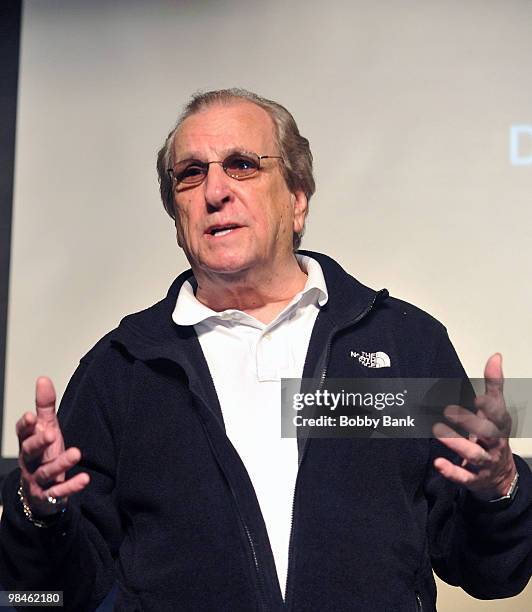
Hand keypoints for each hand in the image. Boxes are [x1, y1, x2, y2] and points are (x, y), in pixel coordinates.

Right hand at [16, 376, 89, 516]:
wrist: (39, 492)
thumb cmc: (43, 454)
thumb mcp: (46, 428)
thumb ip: (45, 406)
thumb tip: (43, 379)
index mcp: (28, 444)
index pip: (22, 434)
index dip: (25, 426)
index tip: (31, 416)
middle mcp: (30, 462)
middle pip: (30, 452)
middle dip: (39, 443)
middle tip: (52, 433)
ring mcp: (38, 480)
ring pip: (46, 472)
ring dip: (60, 463)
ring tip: (76, 453)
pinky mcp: (48, 496)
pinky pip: (58, 492)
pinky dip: (71, 487)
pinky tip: (85, 479)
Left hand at [432, 353, 515, 500]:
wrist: (501, 476)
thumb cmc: (494, 436)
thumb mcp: (497, 411)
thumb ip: (494, 385)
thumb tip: (495, 356)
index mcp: (500, 425)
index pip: (498, 414)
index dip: (490, 406)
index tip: (478, 397)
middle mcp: (495, 443)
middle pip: (487, 432)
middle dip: (469, 422)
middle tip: (448, 410)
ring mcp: (486, 462)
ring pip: (475, 455)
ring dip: (456, 443)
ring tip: (437, 431)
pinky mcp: (476, 479)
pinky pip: (465, 478)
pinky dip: (452, 471)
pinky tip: (438, 463)